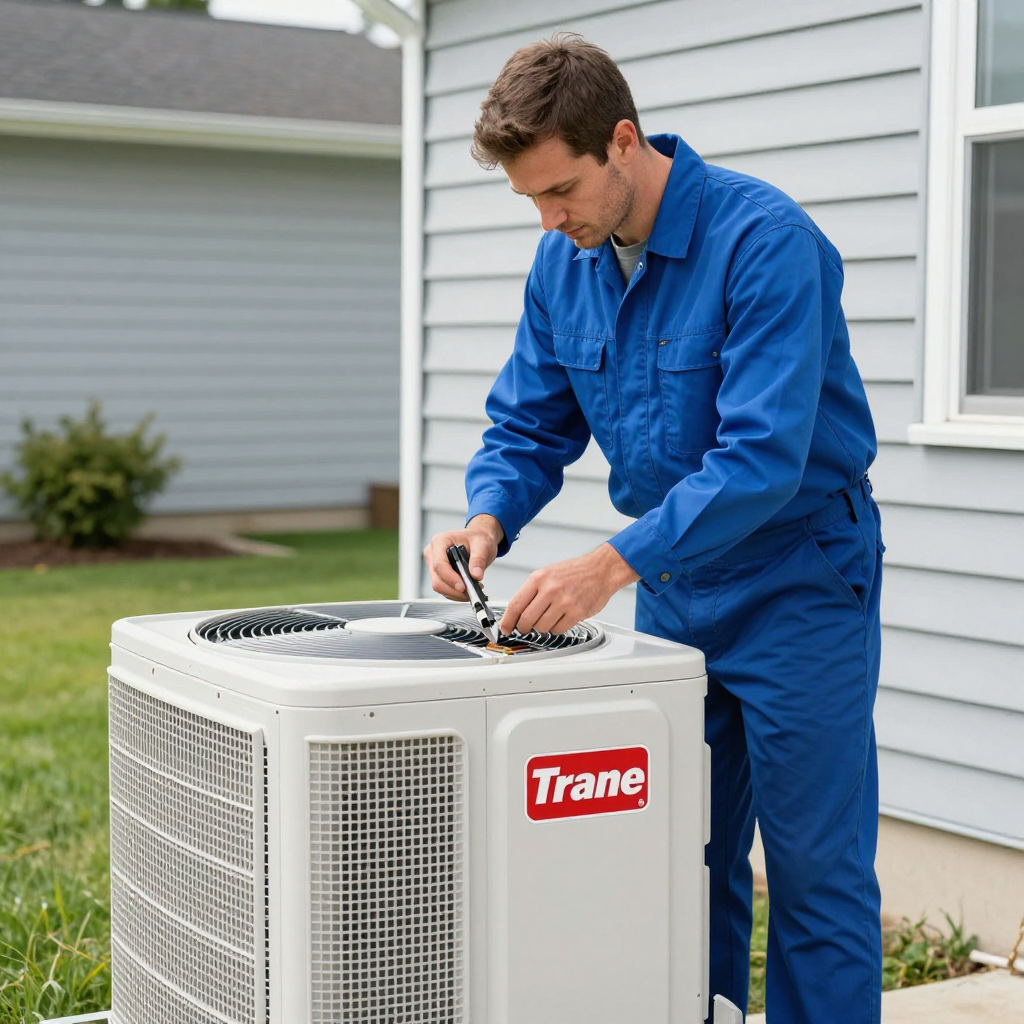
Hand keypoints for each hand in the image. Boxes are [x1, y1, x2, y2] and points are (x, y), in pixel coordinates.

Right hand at [423, 514, 504, 600]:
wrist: (477, 539)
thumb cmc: (476, 538)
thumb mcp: (482, 545)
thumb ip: (479, 559)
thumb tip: (476, 575)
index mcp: (440, 541)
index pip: (440, 564)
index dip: (450, 578)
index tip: (463, 586)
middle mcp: (433, 553)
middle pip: (437, 578)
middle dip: (454, 589)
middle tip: (470, 592)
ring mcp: (434, 565)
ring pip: (439, 586)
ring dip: (455, 593)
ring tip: (472, 590)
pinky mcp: (438, 574)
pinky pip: (444, 589)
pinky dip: (455, 593)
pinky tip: (467, 590)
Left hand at [500, 543, 639, 634]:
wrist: (600, 570)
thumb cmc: (574, 572)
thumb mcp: (547, 574)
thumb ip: (532, 591)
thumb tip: (517, 612)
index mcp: (539, 578)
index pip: (516, 604)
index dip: (508, 620)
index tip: (505, 628)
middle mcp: (550, 589)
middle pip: (526, 619)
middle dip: (524, 627)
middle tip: (525, 628)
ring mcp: (564, 601)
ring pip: (542, 627)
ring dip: (542, 627)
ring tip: (548, 618)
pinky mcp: (576, 612)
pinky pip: (558, 629)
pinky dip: (556, 628)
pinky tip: (560, 619)